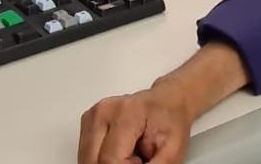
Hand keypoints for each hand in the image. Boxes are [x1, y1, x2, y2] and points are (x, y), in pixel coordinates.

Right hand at [78, 81, 192, 163]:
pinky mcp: (87, 122)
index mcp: (126, 113)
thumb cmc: (171, 121)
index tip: (140, 163)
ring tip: (130, 155)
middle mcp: (104, 112)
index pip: (110, 160)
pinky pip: (87, 154)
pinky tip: (119, 152)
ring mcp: (92, 116)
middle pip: (93, 161)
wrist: (167, 102)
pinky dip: (101, 159)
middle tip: (137, 159)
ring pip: (88, 160)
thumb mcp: (173, 150)